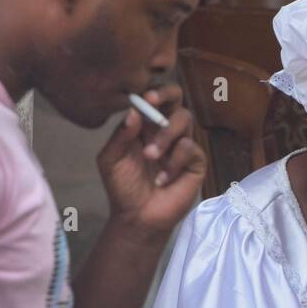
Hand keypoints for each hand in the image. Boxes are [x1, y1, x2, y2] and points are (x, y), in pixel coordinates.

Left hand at [96, 84, 204, 235]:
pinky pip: (190, 148)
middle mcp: (165, 129)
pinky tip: (162, 179)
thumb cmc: (123, 187)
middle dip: (167, 95)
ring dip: (165, 135)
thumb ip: (120, 135)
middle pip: (176, 98)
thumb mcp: (111, 160)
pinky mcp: (195, 162)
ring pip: (184, 119)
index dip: (151, 90)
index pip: (153, 97)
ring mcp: (181, 144)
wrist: (138, 217)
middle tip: (153, 103)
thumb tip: (134, 112)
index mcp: (144, 125)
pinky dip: (174, 162)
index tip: (144, 96)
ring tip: (150, 156)